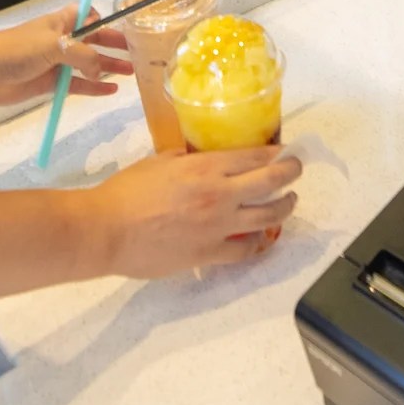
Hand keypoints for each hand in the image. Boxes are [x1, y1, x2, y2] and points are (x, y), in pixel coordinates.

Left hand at [0, 7, 133, 106]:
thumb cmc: (16, 50)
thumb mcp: (54, 46)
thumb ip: (83, 56)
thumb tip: (100, 70)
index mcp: (62, 23)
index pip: (90, 17)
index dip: (107, 21)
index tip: (127, 28)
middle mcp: (62, 40)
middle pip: (94, 41)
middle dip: (114, 45)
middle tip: (138, 53)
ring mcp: (56, 63)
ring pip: (89, 64)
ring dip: (108, 67)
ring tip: (131, 73)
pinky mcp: (50, 83)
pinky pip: (78, 84)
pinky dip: (94, 87)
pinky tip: (111, 90)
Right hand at [90, 147, 302, 274]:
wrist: (107, 230)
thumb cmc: (126, 191)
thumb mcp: (159, 162)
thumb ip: (187, 161)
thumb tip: (203, 162)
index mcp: (205, 167)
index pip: (254, 155)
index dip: (274, 152)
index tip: (283, 151)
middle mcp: (220, 194)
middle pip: (271, 181)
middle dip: (290, 173)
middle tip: (295, 170)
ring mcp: (218, 226)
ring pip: (268, 216)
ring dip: (284, 207)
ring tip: (289, 202)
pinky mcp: (210, 253)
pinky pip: (246, 249)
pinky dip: (258, 242)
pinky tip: (261, 238)